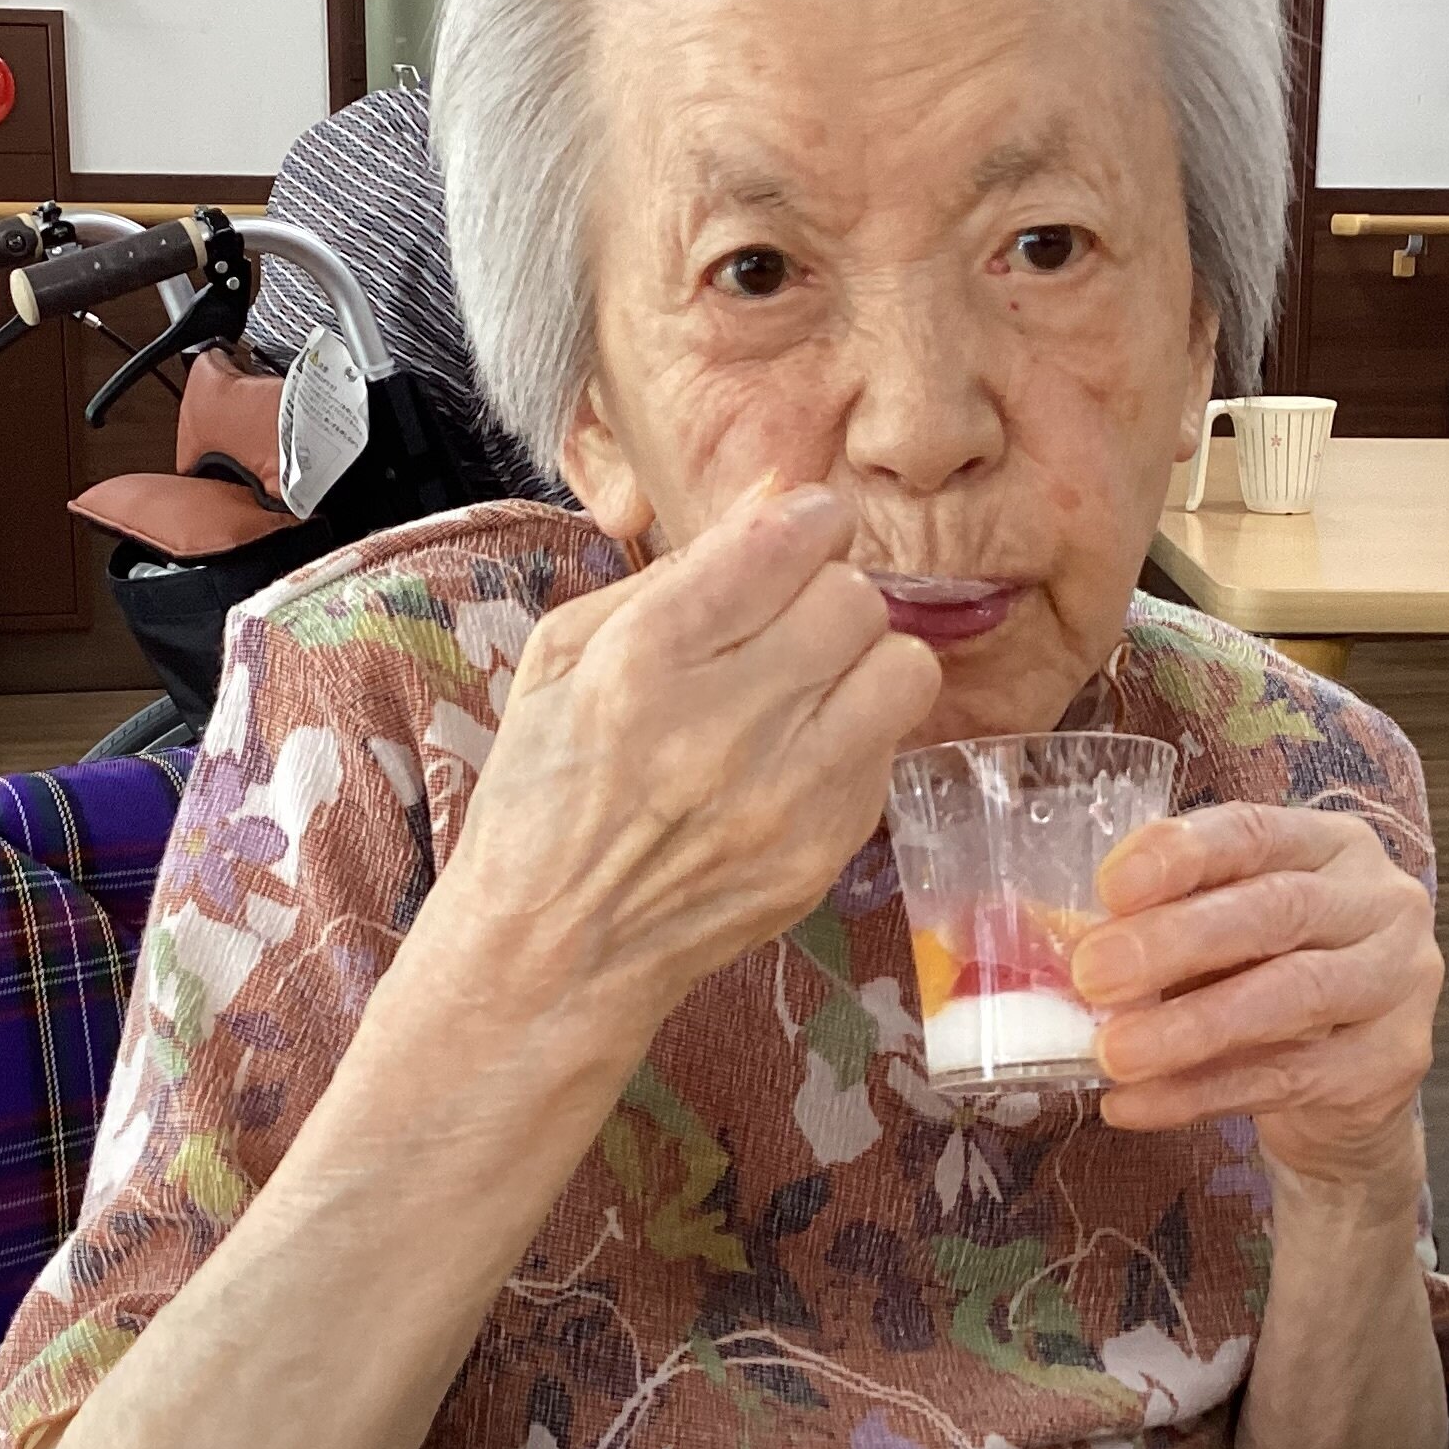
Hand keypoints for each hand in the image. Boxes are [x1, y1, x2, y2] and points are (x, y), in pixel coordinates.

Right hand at [432, 482, 940, 1037]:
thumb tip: (781, 495)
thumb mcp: (564, 655)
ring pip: (902, 668)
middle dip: (830, 591)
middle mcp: (720, 727)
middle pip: (855, 598)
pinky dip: (856, 737)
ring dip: (865, 662)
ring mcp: (783, 797)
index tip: (800, 531)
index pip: (782, 543)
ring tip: (814, 683)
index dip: (807, 521)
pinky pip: (891, 749)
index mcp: (641, 662)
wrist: (554, 952)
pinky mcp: (824, 852)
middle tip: (795, 619)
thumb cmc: (546, 792)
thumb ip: (678, 569)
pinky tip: (799, 755)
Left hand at [1069, 806, 1440, 1192]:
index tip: (1108, 887)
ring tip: (1112, 1053)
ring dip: (1190, 1027)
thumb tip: (1057, 934)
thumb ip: (1159, 924)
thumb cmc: (1267, 984)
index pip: (1255, 831)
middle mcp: (1381, 903)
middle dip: (1176, 940)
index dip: (1180, 855)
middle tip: (1092, 974)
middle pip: (1278, 908)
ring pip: (1292, 996)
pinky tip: (1134, 1104)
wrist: (1347, 1089)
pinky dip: (1199, 1092)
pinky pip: (1286, 1078)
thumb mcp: (1219, 939)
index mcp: (1332, 845)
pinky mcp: (1391, 1064)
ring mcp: (1400, 983)